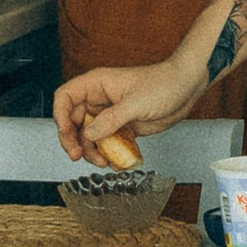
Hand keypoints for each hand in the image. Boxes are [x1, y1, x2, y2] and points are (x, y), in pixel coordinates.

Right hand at [53, 58, 197, 161]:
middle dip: (74, 140)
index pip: (65, 97)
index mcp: (97, 84)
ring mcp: (110, 114)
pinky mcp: (122, 127)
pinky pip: (107, 143)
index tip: (66, 134)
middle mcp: (100, 99)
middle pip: (73, 121)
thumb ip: (111, 119)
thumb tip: (89, 134)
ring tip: (104, 162)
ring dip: (92, 151)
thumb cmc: (164, 84)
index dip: (60, 116)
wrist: (186, 87)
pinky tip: (116, 163)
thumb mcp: (136, 103)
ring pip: (89, 136)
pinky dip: (108, 154)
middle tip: (78, 156)